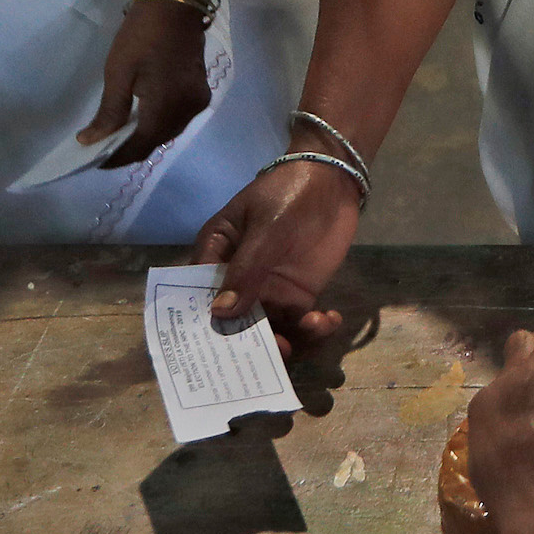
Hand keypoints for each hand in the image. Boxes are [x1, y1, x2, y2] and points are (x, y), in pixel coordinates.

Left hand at [89, 0, 213, 168]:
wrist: (176, 3)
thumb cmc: (142, 34)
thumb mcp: (118, 71)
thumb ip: (109, 112)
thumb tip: (90, 141)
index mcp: (166, 106)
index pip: (140, 146)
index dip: (116, 157)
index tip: (93, 159)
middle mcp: (187, 111)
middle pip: (155, 142)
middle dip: (129, 149)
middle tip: (101, 146)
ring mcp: (197, 102)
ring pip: (167, 132)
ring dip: (144, 137)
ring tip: (117, 134)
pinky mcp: (200, 93)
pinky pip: (177, 119)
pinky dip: (158, 123)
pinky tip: (141, 118)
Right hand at [187, 156, 357, 351]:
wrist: (332, 180)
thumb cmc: (288, 192)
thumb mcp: (267, 226)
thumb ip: (247, 269)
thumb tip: (219, 314)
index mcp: (215, 255)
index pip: (201, 297)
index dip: (207, 328)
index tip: (221, 353)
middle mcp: (236, 279)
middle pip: (234, 323)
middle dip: (252, 343)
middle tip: (277, 352)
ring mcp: (267, 290)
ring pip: (268, 330)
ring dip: (288, 340)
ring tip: (311, 329)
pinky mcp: (296, 295)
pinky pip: (298, 325)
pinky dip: (313, 330)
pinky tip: (329, 319)